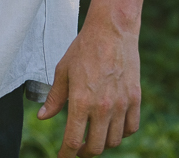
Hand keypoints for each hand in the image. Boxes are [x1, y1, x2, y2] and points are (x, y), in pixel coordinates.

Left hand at [37, 15, 141, 156]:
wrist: (111, 32)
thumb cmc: (84, 49)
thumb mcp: (62, 72)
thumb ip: (54, 98)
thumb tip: (43, 117)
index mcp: (81, 101)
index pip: (73, 140)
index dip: (66, 154)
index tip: (63, 157)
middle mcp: (103, 107)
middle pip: (95, 147)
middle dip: (84, 152)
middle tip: (77, 148)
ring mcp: (121, 105)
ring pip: (114, 140)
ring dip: (102, 143)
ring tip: (93, 135)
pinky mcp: (135, 100)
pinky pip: (130, 128)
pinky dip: (121, 133)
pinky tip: (112, 126)